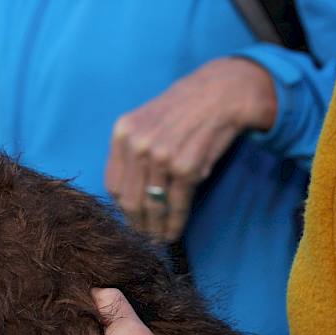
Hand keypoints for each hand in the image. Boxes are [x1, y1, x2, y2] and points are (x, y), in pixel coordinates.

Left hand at [105, 58, 276, 240]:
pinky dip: (175, 222)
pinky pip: (177, 203)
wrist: (221, 93)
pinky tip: (174, 232)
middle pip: (129, 199)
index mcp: (123, 132)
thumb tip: (127, 198)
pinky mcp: (186, 167)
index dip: (120, 209)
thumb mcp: (147, 122)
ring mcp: (161, 156)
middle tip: (143, 239)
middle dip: (137, 224)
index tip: (128, 221)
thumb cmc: (184, 111)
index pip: (114, 183)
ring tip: (158, 240)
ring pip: (152, 205)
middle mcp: (137, 144)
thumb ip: (132, 153)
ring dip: (156, 229)